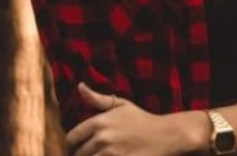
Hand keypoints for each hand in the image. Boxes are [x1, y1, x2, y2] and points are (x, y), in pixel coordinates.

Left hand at [66, 83, 186, 155]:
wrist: (165, 135)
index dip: (72, 144)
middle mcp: (102, 138)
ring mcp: (110, 154)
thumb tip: (80, 87)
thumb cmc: (142, 120)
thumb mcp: (121, 105)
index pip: (71, 138)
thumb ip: (98, 99)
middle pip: (78, 154)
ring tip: (100, 155)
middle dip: (82, 155)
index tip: (79, 146)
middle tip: (92, 153)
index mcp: (99, 122)